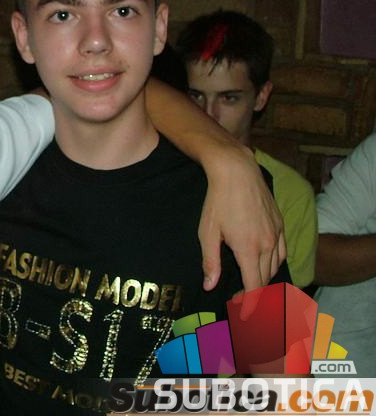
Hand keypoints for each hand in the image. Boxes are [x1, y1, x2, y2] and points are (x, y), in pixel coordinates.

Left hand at [199, 145, 285, 292]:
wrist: (237, 172)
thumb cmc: (218, 201)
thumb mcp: (207, 232)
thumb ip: (210, 262)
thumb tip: (210, 286)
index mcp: (249, 249)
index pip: (255, 287)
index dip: (251, 305)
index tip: (246, 316)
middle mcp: (268, 244)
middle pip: (266, 279)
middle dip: (256, 294)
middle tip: (240, 300)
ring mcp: (277, 233)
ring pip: (276, 266)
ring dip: (265, 279)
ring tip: (251, 285)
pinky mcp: (280, 223)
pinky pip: (281, 251)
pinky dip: (274, 263)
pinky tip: (264, 263)